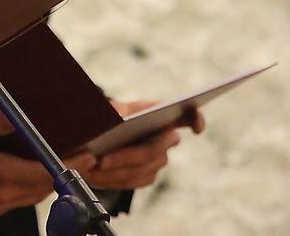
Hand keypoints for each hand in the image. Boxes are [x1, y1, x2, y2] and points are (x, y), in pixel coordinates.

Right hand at [0, 109, 71, 220]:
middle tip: (82, 158)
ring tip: (61, 164)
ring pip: (32, 197)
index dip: (69, 165)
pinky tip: (30, 174)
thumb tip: (22, 117)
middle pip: (43, 188)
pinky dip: (29, 189)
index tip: (88, 156)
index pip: (44, 172)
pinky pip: (17, 202)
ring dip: (47, 182)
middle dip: (64, 174)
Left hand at [76, 99, 205, 189]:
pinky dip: (113, 179)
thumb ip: (114, 110)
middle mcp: (164, 137)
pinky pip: (133, 181)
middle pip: (154, 150)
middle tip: (102, 159)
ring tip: (93, 167)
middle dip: (127, 156)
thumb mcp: (107, 108)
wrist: (94, 135)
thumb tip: (119, 119)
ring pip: (143, 169)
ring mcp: (158, 158)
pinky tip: (95, 175)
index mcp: (159, 114)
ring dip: (116, 170)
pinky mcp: (147, 175)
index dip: (195, 119)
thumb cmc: (105, 116)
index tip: (197, 127)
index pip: (186, 115)